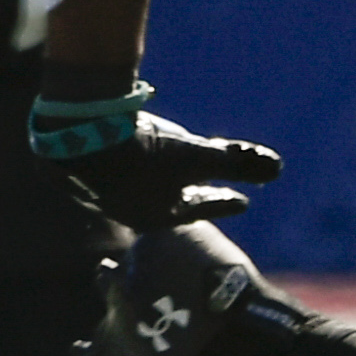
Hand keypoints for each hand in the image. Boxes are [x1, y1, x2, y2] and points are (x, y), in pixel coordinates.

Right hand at [32, 82, 284, 230]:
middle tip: (212, 190)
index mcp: (157, 216)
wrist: (78, 139)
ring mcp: (107, 191)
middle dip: (193, 197)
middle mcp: (130, 210)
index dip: (225, 202)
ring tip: (174, 170)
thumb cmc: (143, 154)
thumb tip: (278, 168)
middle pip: (171, 204)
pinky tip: (136, 149)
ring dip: (165, 180)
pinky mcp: (89, 169)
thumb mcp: (196, 157)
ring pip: (145, 188)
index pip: (201, 210)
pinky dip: (139, 161)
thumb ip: (236, 162)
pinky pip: (123, 169)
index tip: (245, 202)